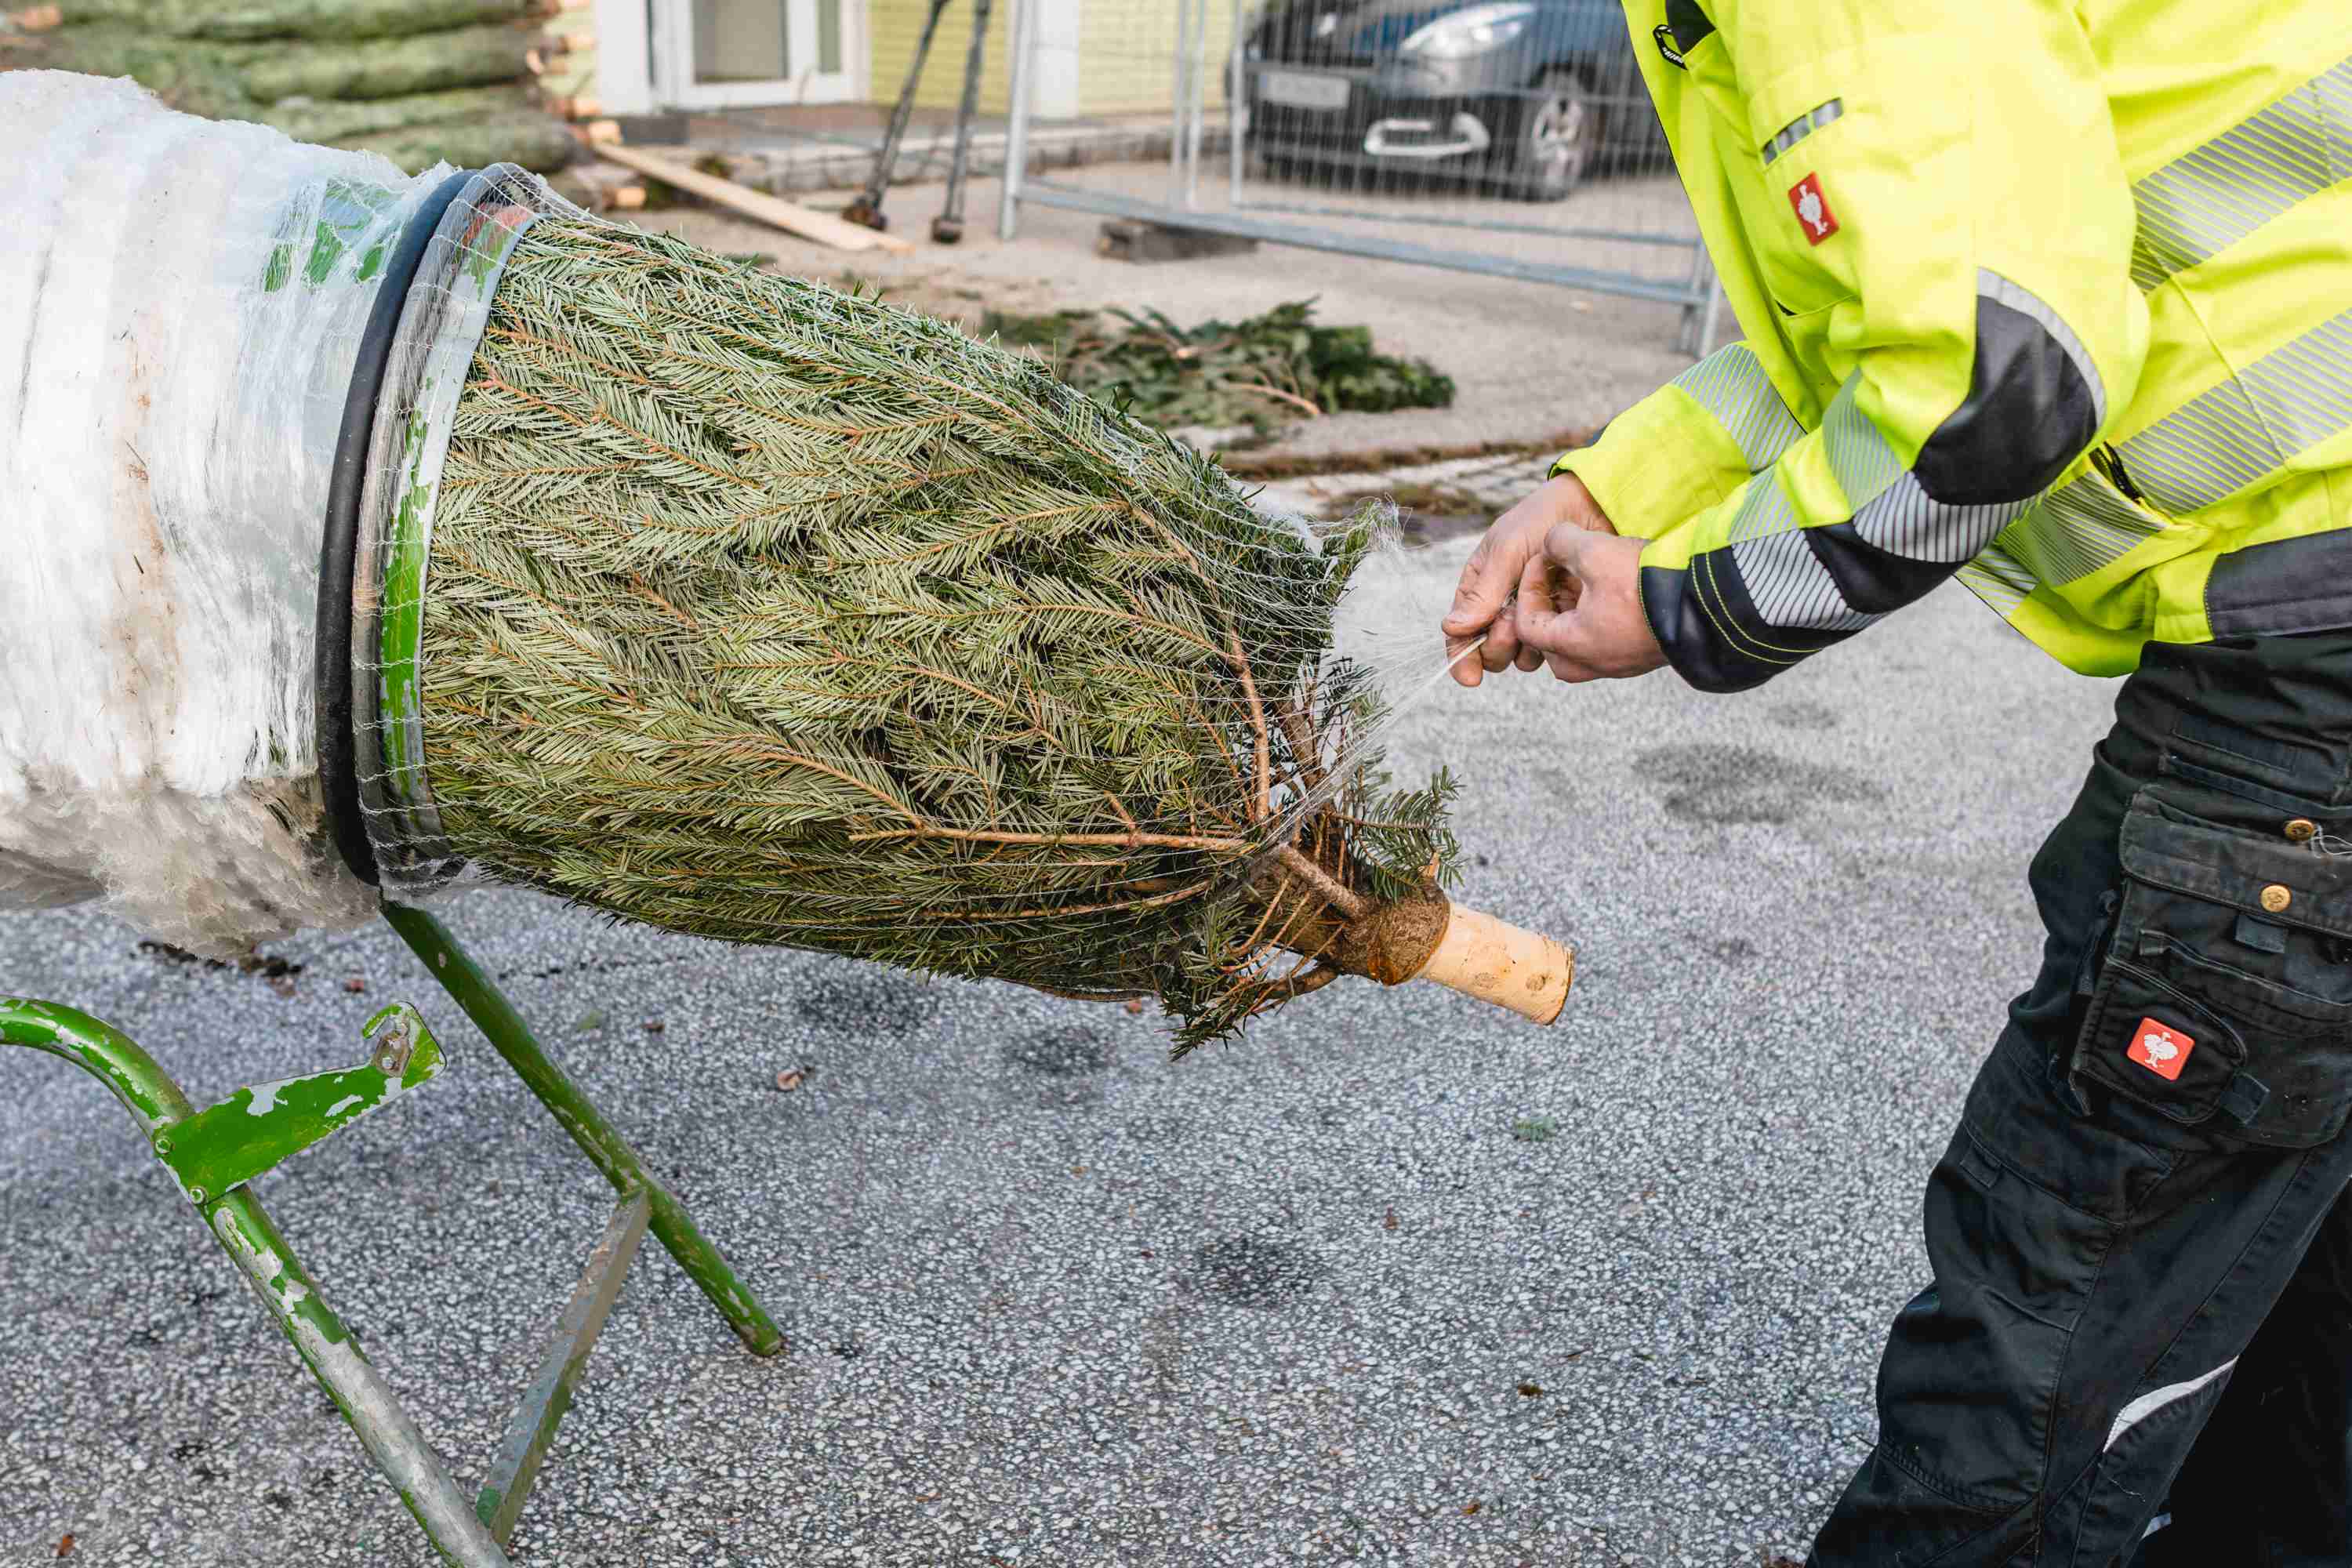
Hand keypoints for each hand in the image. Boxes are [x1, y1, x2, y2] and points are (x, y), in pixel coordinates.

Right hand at [1443, 473, 1615, 687]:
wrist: (1593, 506)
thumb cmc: (1543, 518)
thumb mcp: (1508, 549)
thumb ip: (1484, 592)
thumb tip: (1451, 629)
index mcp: (1480, 586)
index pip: (1461, 631)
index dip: (1462, 657)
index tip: (1470, 677)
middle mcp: (1503, 605)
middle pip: (1489, 649)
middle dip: (1496, 647)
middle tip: (1510, 627)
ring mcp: (1533, 614)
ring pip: (1520, 655)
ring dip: (1525, 647)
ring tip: (1538, 620)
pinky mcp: (1562, 619)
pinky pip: (1551, 647)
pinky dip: (1552, 642)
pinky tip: (1562, 622)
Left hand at [1512, 523, 1666, 681]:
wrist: (1711, 603)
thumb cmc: (1647, 583)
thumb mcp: (1595, 551)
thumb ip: (1561, 542)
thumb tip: (1552, 541)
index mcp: (1572, 647)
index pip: (1525, 623)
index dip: (1528, 586)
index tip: (1544, 559)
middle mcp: (1591, 664)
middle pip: (1549, 638)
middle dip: (1549, 601)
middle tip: (1560, 570)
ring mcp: (1619, 663)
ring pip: (1578, 639)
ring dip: (1575, 607)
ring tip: (1588, 575)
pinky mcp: (1641, 655)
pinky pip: (1606, 639)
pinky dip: (1600, 614)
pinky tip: (1615, 585)